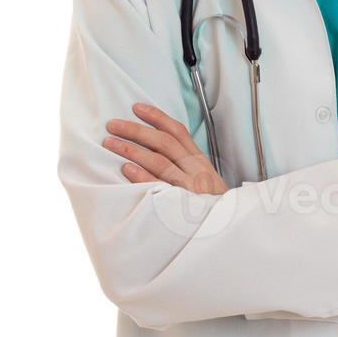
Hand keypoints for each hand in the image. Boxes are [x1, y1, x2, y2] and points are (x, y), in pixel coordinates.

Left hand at [103, 103, 226, 194]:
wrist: (227, 229)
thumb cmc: (210, 205)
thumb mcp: (204, 178)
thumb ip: (184, 163)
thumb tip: (156, 148)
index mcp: (198, 160)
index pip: (177, 131)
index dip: (156, 117)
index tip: (136, 108)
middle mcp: (194, 169)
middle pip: (163, 142)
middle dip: (135, 130)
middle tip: (112, 125)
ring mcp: (189, 186)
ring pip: (158, 161)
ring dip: (131, 149)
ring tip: (110, 143)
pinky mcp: (182, 204)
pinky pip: (159, 187)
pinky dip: (142, 177)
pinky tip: (126, 169)